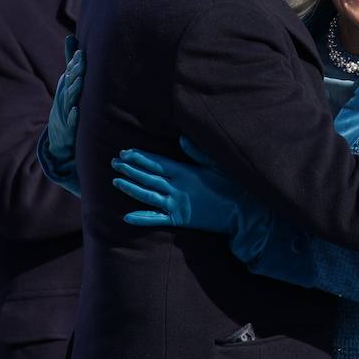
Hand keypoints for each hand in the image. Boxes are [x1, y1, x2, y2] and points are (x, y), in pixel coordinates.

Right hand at [37, 37, 82, 195]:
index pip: (70, 74)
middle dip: (74, 74)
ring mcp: (65, 112)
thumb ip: (71, 61)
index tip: (82, 54)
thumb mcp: (68, 81)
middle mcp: (65, 98)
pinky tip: (77, 110)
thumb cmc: (67, 102)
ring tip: (79, 82)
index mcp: (67, 87)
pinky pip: (71, 121)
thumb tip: (71, 37)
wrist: (59, 134)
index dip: (75, 65)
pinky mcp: (68, 127)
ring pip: (69, 101)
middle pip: (69, 85)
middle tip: (82, 63)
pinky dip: (73, 116)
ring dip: (73, 91)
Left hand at [113, 137, 275, 261]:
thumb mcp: (219, 165)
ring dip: (130, 188)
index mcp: (186, 172)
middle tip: (114, 163)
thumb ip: (199, 152)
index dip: (140, 158)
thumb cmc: (235, 186)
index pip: (157, 162)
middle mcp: (177, 187)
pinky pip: (156, 219)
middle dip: (130, 169)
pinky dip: (141, 218)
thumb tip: (181, 138)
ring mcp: (176, 204)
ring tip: (115, 181)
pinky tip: (126, 217)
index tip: (125, 153)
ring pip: (147, 195)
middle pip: (148, 177)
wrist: (244, 212)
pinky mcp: (180, 219)